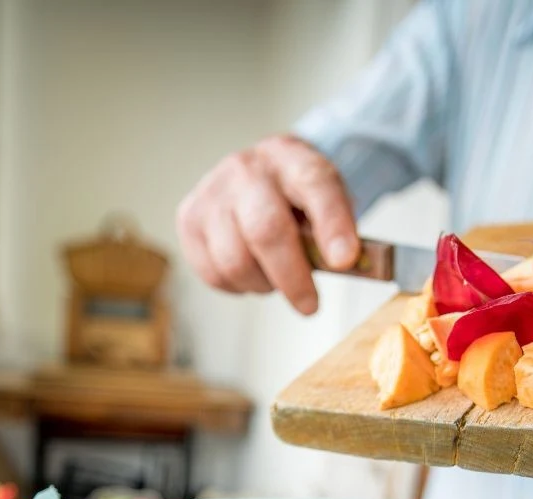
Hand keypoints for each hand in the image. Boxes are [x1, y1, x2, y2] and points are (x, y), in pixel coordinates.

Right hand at [176, 134, 358, 314]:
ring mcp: (212, 192)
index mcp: (291, 157)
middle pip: (266, 229)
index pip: (315, 185)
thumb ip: (338, 234)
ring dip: (262, 284)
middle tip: (310, 306)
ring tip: (275, 277)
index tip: (344, 261)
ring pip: (235, 261)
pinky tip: (250, 271)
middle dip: (292, 277)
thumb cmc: (296, 199)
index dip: (332, 225)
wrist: (257, 176)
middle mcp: (247, 169)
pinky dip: (238, 286)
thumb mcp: (327, 204)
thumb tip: (342, 266)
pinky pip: (214, 273)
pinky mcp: (188, 218)